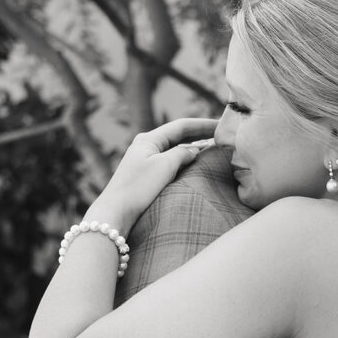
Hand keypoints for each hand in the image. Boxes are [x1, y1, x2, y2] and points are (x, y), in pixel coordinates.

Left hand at [86, 118, 217, 233]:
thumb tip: (193, 151)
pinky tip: (194, 164)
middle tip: (221, 134)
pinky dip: (185, 159)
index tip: (222, 125)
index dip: (203, 125)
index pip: (181, 126)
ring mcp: (144, 159)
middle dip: (200, 133)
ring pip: (174, 148)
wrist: (116, 212)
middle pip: (178, 135)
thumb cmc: (139, 188)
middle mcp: (146, 145)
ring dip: (193, 146)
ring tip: (213, 147)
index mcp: (149, 139)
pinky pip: (170, 161)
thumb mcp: (164, 166)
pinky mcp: (145, 174)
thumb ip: (182, 154)